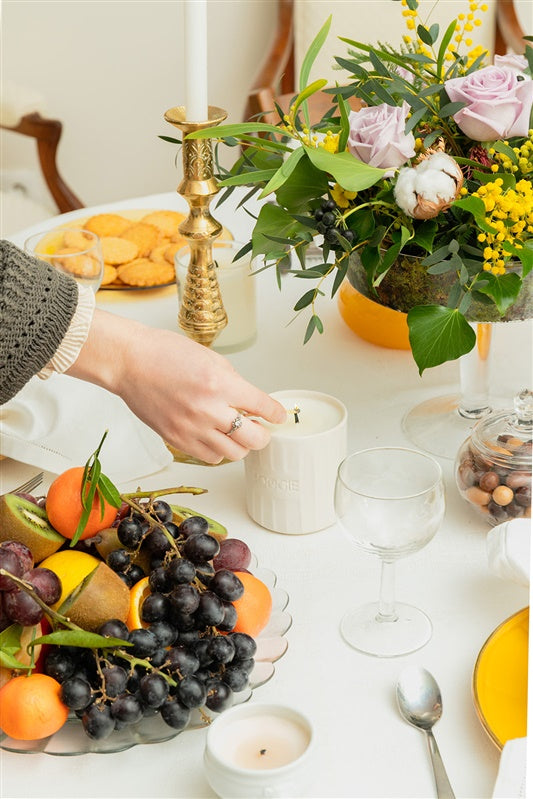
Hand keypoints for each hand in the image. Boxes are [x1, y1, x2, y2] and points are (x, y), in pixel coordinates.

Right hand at [68, 310, 286, 463]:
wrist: (129, 362)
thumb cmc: (164, 354)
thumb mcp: (211, 359)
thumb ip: (234, 383)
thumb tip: (251, 403)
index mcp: (220, 383)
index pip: (263, 407)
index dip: (276, 414)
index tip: (278, 416)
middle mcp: (208, 409)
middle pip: (254, 439)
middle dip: (263, 434)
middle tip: (261, 428)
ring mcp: (191, 427)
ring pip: (234, 454)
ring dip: (241, 445)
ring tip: (236, 433)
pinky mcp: (176, 439)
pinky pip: (210, 457)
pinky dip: (218, 451)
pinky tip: (215, 437)